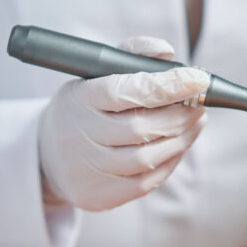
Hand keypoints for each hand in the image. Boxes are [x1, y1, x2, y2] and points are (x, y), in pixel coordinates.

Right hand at [38, 36, 209, 211]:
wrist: (45, 155)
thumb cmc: (84, 107)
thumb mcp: (95, 74)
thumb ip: (131, 56)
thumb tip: (166, 50)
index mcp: (81, 98)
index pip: (128, 91)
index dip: (168, 86)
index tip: (198, 79)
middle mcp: (80, 135)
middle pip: (142, 128)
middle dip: (180, 114)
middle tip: (200, 103)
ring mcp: (87, 169)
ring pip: (147, 158)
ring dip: (182, 139)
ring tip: (197, 122)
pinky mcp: (97, 196)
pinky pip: (146, 182)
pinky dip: (170, 162)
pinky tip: (180, 145)